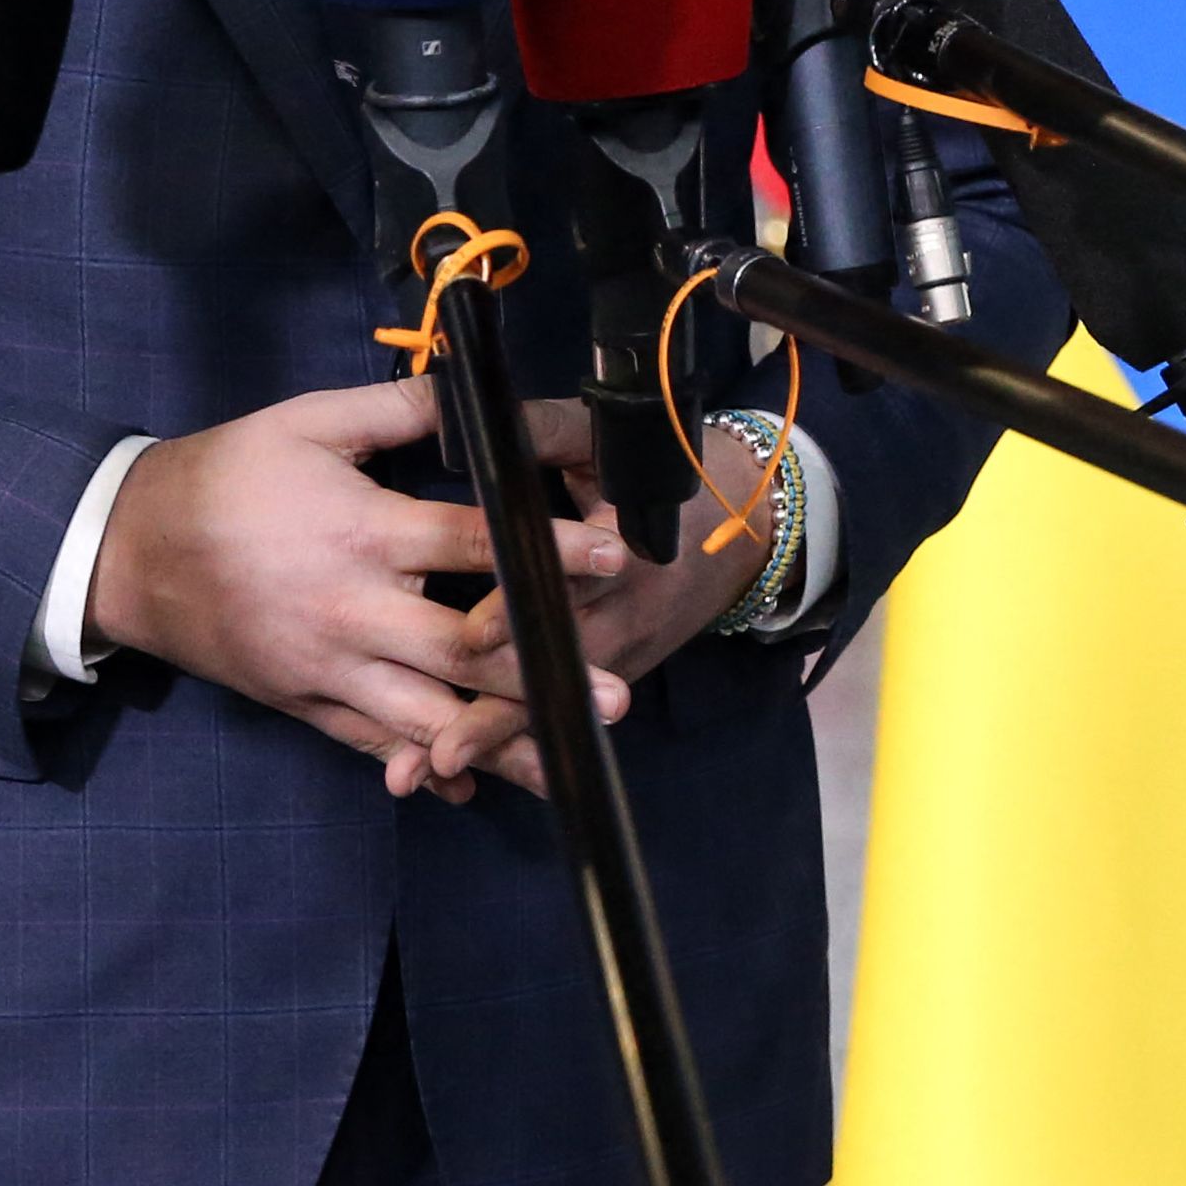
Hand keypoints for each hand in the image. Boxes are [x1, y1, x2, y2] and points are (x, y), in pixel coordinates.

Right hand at [87, 379, 628, 781]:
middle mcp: (352, 611)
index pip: (471, 545)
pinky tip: (467, 785)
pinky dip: (419, 765)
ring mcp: (326, 668)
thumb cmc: (224, 476)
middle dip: (541, 676)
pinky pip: (370, 744)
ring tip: (568, 762)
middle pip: (461, 653)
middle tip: (615, 696)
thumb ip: (396, 409)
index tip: (614, 557)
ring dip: (498, 742)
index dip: (546, 551)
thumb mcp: (306, 422)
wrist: (124, 549)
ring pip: (425, 717)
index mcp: (362, 533)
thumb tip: (473, 386)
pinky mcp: (302, 702)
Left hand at [412, 404, 787, 802]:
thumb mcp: (612, 440)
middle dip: (496, 711)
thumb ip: (544, 431)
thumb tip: (465, 417)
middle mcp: (626, 614)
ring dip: (499, 740)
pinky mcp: (622, 673)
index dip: (518, 610)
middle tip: (434, 750)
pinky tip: (466, 762)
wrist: (753, 524)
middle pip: (557, 669)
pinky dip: (521, 737)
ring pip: (559, 702)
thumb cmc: (673, 473)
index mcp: (626, 550)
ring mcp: (626, 653)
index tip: (469, 635)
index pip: (569, 586)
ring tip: (433, 768)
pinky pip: (569, 710)